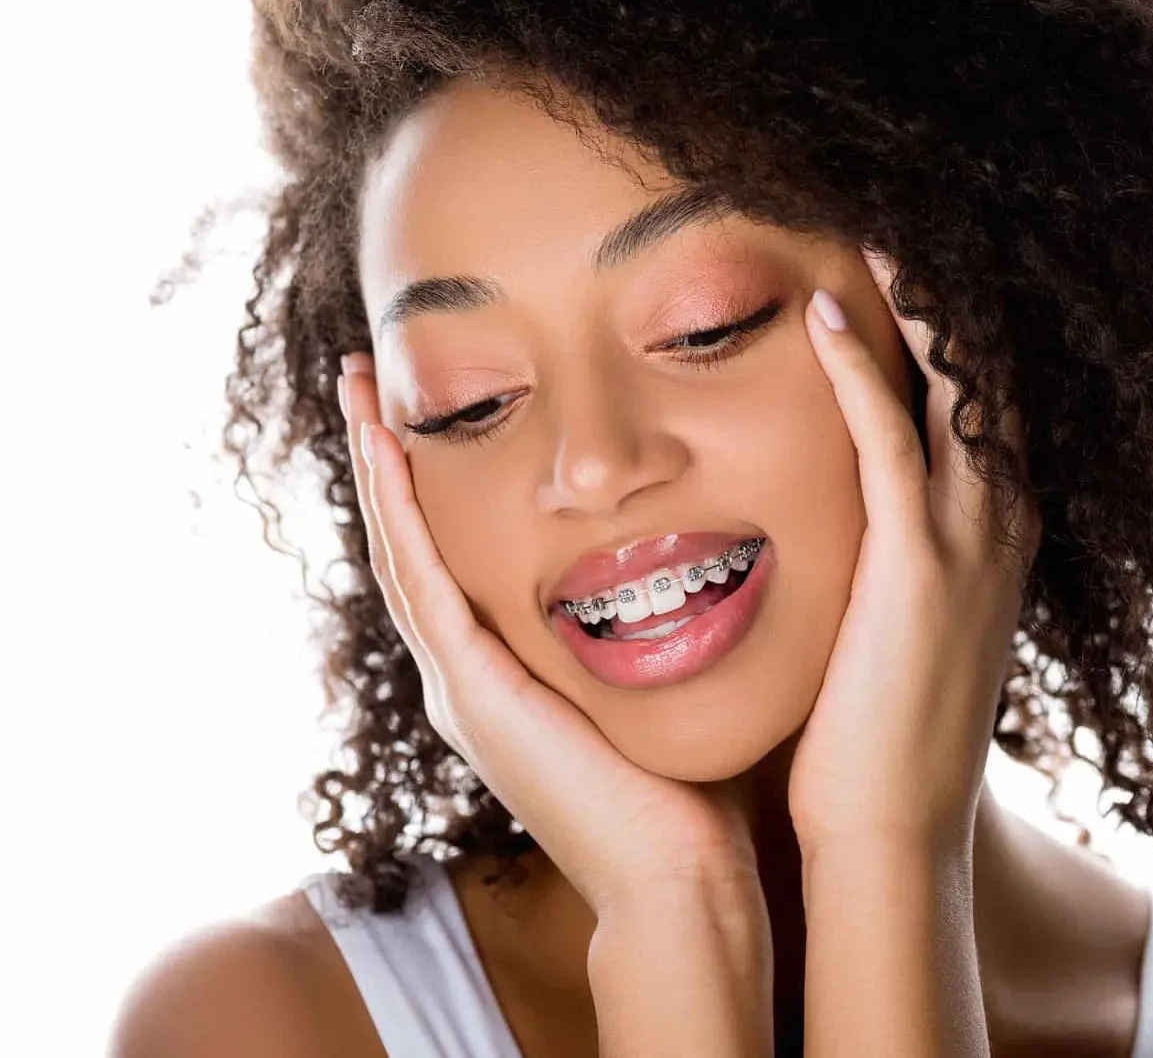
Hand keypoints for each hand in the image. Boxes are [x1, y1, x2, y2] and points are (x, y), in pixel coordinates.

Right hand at [338, 353, 764, 916]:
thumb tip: (685, 559)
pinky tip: (392, 453)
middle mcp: (465, 680)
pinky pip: (426, 585)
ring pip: (400, 555)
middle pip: (408, 547)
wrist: (677, 878)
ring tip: (361, 394)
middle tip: (367, 381)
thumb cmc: (685, 789)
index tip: (425, 411)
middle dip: (387, 463)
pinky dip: (403, 516)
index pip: (450, 559)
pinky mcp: (475, 695)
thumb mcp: (654, 682)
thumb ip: (645, 626)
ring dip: (379, 472)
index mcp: (503, 675)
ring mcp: (459, 690)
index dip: (430, 487)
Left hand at [786, 251, 1039, 856]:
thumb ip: (896, 566)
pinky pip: (889, 437)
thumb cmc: (882, 737)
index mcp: (995, 539)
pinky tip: (823, 311)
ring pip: (954, 387)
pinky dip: (857, 368)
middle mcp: (1000, 525)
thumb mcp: (905, 632)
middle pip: (989, 376)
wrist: (892, 831)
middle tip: (903, 221)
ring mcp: (968, 541)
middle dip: (953, 299)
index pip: (986, 406)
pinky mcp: (916, 563)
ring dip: (916, 305)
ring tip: (875, 229)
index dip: (957, 334)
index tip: (913, 270)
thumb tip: (859, 533)